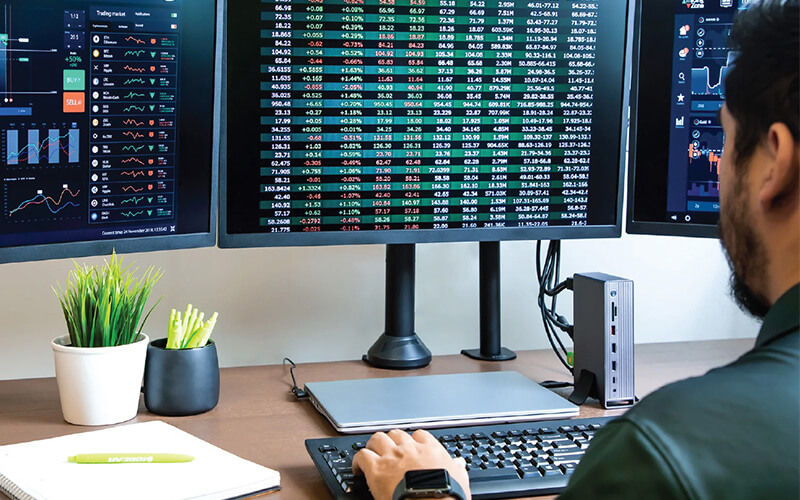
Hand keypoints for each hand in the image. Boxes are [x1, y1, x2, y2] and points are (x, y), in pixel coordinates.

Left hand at [351, 428, 470, 499]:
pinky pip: (362, 456)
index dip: (412, 440)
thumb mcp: (459, 479)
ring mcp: (392, 457)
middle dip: (391, 440)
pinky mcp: (377, 469)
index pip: (419, 435)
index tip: (409, 446)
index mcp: (430, 450)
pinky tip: (358, 468)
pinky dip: (358, 461)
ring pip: (377, 438)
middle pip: (396, 433)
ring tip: (371, 454)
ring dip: (373, 445)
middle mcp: (410, 449)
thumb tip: (459, 463)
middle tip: (388, 449)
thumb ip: (457, 468)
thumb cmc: (446, 496)